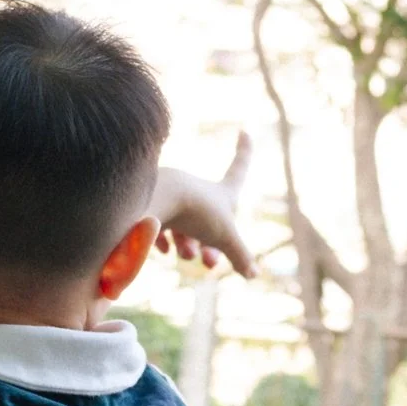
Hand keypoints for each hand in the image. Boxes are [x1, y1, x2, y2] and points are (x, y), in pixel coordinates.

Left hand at [152, 133, 256, 276]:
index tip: (244, 130)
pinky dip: (162, 239)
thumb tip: (255, 275)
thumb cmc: (194, 211)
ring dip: (188, 245)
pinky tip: (163, 250)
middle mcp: (198, 190)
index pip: (240, 167)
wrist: (152, 197)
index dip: (245, 151)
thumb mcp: (224, 237)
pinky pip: (158, 225)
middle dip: (212, 243)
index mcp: (222, 192)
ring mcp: (175, 196)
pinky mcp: (153, 205)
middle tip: (208, 262)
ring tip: (184, 255)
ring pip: (185, 225)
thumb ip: (240, 255)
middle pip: (210, 218)